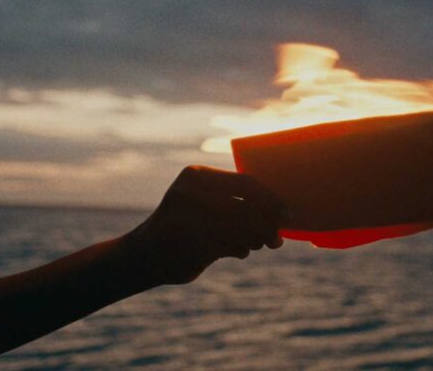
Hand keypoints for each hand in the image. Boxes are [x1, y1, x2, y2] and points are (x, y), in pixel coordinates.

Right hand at [121, 165, 285, 285]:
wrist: (144, 255)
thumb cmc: (182, 225)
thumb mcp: (200, 201)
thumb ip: (232, 200)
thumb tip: (279, 210)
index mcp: (196, 176)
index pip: (247, 183)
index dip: (272, 199)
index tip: (288, 212)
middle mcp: (193, 193)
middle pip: (249, 208)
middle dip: (268, 225)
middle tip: (277, 239)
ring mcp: (192, 219)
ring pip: (244, 230)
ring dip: (257, 240)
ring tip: (256, 243)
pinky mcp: (194, 245)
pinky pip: (233, 247)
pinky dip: (242, 250)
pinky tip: (238, 250)